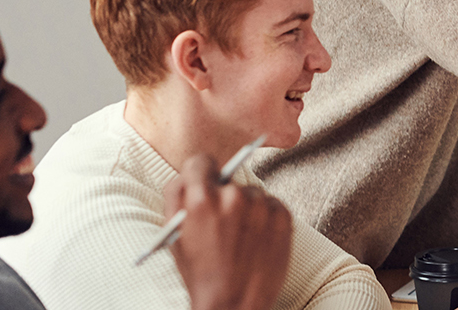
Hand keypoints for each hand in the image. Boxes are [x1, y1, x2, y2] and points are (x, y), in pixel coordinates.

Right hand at [164, 155, 292, 309]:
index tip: (205, 183)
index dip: (201, 173)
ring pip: (252, 194)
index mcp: (200, 200)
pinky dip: (266, 217)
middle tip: (224, 225)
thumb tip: (187, 174)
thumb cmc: (200, 273)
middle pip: (228, 181)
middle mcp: (233, 197)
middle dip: (224, 197)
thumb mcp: (174, 235)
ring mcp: (261, 206)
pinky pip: (273, 205)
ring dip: (247, 208)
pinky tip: (257, 239)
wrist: (235, 303)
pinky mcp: (283, 216)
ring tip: (241, 238)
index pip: (201, 162)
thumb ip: (175, 197)